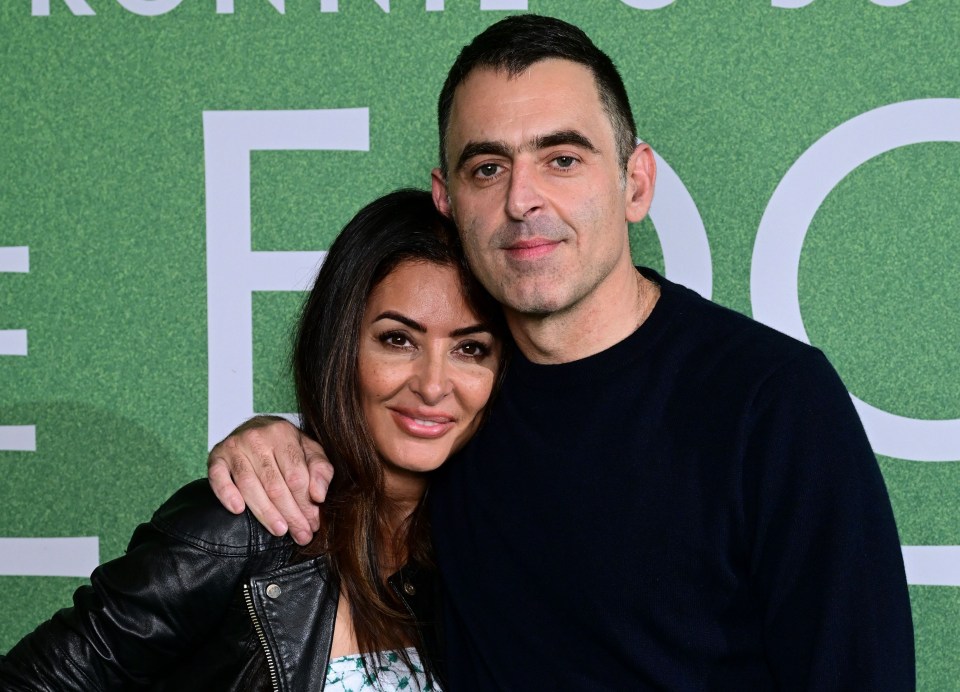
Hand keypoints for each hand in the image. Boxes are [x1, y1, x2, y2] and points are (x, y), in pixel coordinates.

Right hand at [207, 416, 332, 544]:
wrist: (256, 427)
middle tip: (301, 535)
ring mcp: (234, 446)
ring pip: (249, 485)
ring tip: (280, 531)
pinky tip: (238, 510)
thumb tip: (318, 496)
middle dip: (290, 514)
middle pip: (274, 484)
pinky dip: (227, 494)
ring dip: (265, 512)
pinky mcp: (216, 456)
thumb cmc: (286, 445)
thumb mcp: (311, 451)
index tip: (313, 524)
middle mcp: (257, 438)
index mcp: (283, 433)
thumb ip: (321, 471)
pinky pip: (218, 478)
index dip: (306, 504)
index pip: (296, 476)